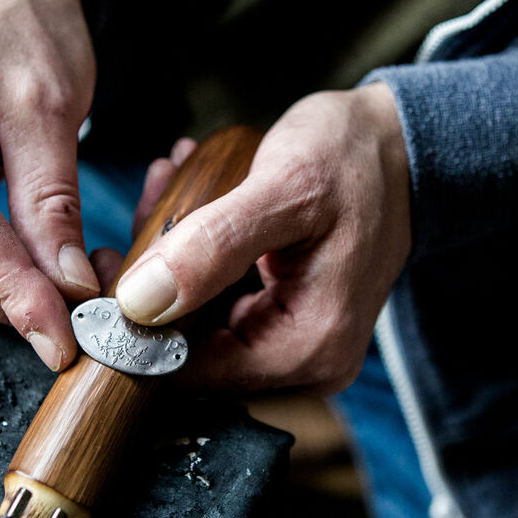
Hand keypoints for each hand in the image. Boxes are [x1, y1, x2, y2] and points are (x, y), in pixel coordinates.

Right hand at [0, 0, 96, 370]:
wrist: (6, 9)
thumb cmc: (26, 37)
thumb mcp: (50, 110)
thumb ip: (52, 204)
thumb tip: (69, 291)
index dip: (12, 292)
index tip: (63, 339)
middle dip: (14, 301)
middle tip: (91, 314)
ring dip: (6, 301)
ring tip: (79, 288)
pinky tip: (43, 278)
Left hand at [116, 84, 410, 392]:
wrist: (403, 145)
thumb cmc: (355, 159)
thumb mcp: (284, 189)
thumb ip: (212, 247)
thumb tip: (140, 303)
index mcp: (310, 347)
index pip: (195, 371)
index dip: (142, 327)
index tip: (114, 265)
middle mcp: (307, 361)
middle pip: (195, 349)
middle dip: (158, 282)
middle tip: (150, 210)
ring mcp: (298, 343)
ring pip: (202, 323)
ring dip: (176, 261)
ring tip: (173, 191)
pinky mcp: (287, 319)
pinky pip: (222, 303)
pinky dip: (200, 257)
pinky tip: (195, 201)